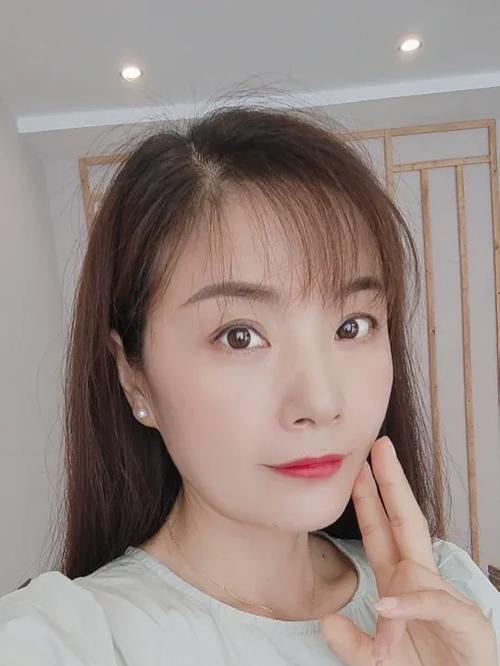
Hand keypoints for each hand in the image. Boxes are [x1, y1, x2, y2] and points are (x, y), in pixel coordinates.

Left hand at [319, 435, 497, 664]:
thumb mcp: (378, 661)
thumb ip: (353, 645)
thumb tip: (327, 621)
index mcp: (400, 582)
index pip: (381, 531)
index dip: (369, 500)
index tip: (357, 468)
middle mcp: (421, 581)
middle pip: (405, 522)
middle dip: (392, 484)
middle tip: (381, 447)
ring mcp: (444, 597)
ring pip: (414, 573)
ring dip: (395, 602)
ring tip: (385, 641)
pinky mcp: (464, 620)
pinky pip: (433, 603)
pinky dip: (411, 605)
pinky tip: (390, 607)